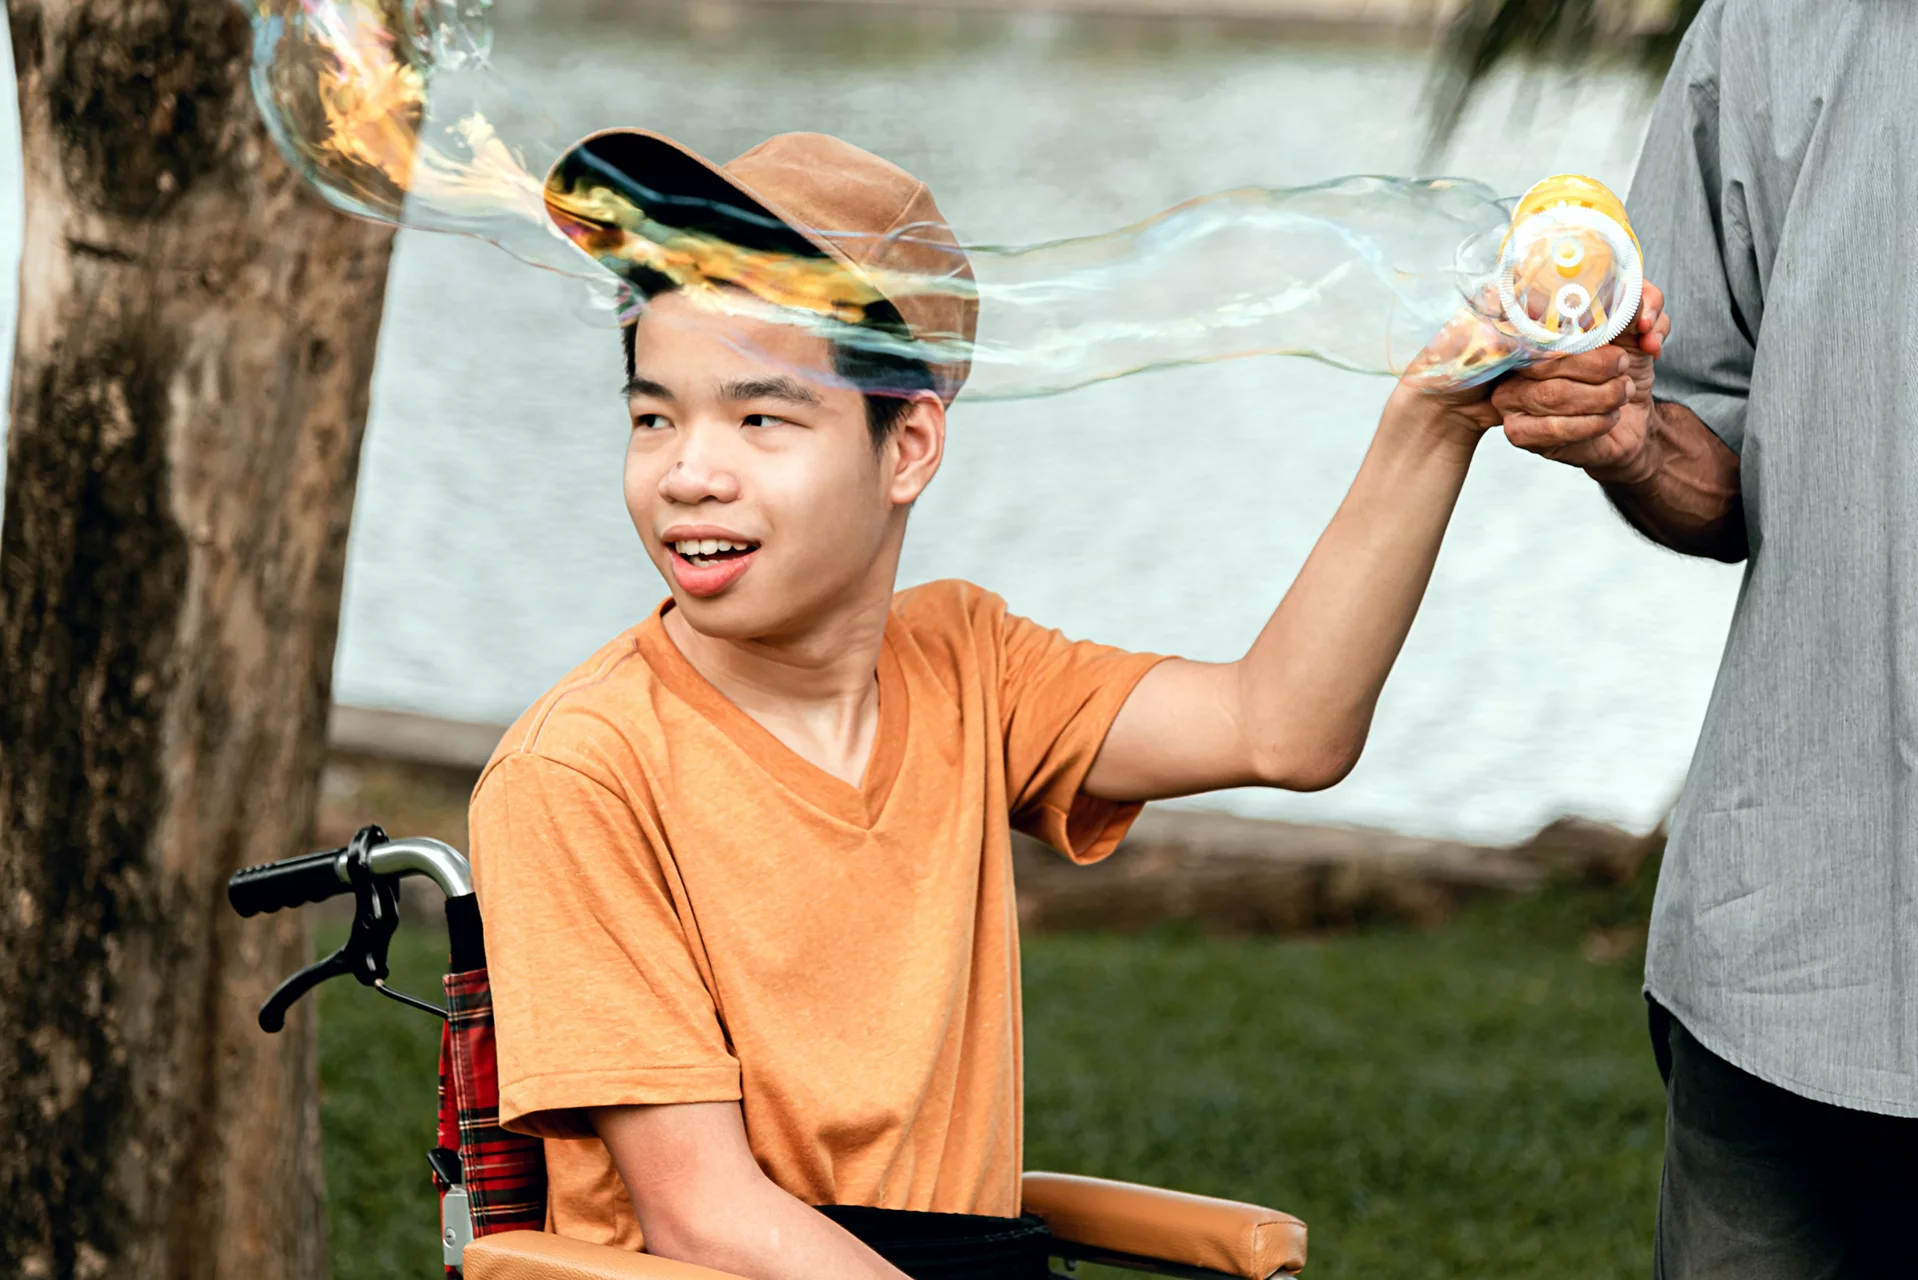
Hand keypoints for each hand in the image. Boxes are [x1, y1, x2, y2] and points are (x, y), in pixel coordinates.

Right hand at [1491, 282, 1669, 478]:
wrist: (1632, 422)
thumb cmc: (1623, 374)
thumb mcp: (1634, 333)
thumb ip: (1632, 309)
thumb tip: (1632, 300)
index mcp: (1533, 330)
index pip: (1537, 319)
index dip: (1576, 325)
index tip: (1614, 336)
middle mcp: (1515, 361)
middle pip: (1546, 360)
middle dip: (1596, 366)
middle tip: (1623, 366)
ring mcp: (1511, 397)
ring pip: (1553, 394)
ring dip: (1600, 396)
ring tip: (1623, 392)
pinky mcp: (1519, 431)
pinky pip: (1553, 428)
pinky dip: (1591, 423)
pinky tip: (1609, 418)